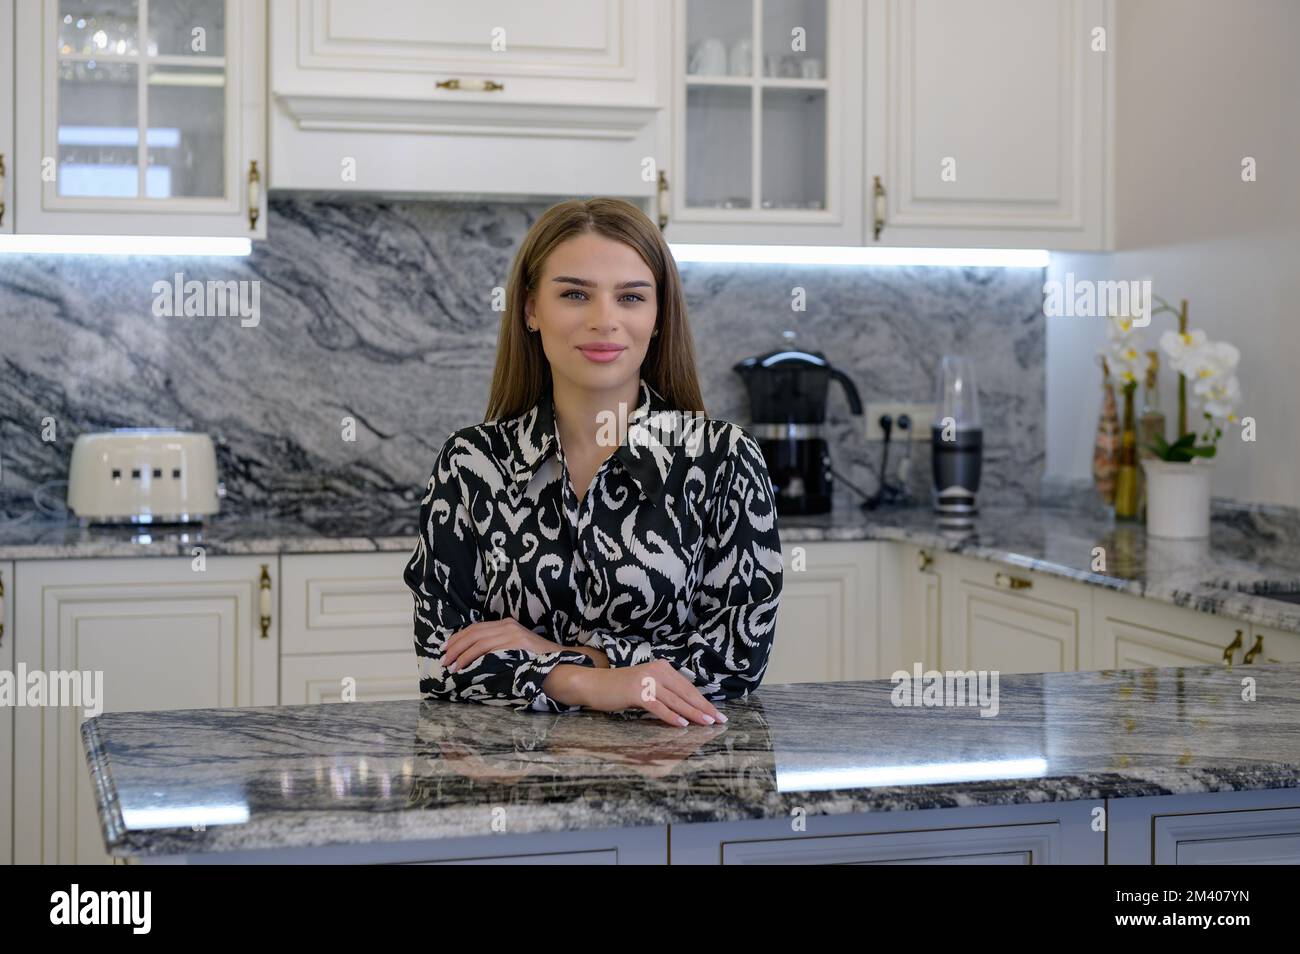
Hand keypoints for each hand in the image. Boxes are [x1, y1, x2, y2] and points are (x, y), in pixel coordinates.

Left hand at [442, 618, 559, 671]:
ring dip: (460, 653)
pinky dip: (472, 657)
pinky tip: (464, 665)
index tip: (446, 648)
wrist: (560, 665)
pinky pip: (487, 649)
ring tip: (451, 665)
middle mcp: (508, 625)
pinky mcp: (515, 643)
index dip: (459, 637)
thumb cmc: (537, 662)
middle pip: (474, 632)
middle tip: (443, 658)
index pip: (476, 628)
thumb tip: (475, 658)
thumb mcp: (515, 650)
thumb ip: (498, 648)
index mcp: (507, 625)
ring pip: (478, 640)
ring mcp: (512, 633)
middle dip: (455, 645)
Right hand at [578, 659, 726, 727]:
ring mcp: (646, 680)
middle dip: (704, 708)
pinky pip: (658, 706)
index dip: (704, 701)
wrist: (594, 684)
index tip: (717, 712)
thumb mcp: (647, 685)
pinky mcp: (636, 692)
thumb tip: (689, 707)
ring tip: (707, 722)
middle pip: (685, 693)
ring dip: (693, 713)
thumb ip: (666, 691)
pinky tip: (682, 724)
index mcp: (662, 667)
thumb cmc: (621, 688)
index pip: (688, 687)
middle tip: (720, 719)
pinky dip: (671, 716)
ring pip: (675, 700)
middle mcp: (657, 670)